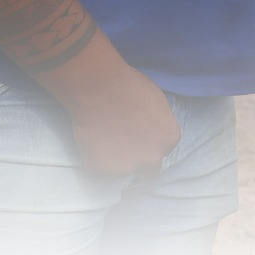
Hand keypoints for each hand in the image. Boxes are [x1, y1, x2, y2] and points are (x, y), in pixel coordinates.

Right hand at [47, 44, 180, 175]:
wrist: (98, 86)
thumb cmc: (126, 83)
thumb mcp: (155, 100)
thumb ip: (155, 121)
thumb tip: (148, 125)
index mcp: (169, 138)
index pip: (160, 149)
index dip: (145, 143)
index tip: (132, 135)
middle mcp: (153, 157)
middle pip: (148, 171)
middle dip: (136, 162)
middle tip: (118, 149)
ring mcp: (128, 166)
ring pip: (120, 169)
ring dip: (111, 160)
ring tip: (97, 139)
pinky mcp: (102, 168)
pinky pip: (94, 168)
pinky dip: (89, 158)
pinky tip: (85, 140)